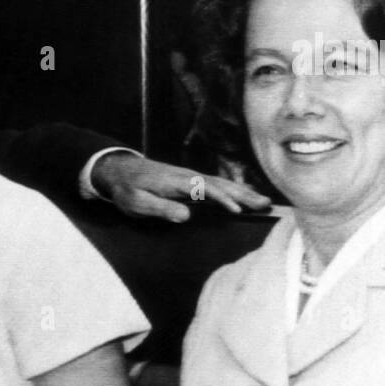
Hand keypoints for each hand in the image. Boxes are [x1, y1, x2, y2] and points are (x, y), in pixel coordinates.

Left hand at [92, 151, 270, 222]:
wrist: (119, 170)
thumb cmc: (127, 188)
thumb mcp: (137, 202)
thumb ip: (160, 208)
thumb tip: (186, 215)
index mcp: (177, 181)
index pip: (204, 189)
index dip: (221, 199)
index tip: (237, 210)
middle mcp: (188, 176)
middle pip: (220, 184)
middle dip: (243, 194)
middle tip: (265, 204)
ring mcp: (191, 177)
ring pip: (221, 183)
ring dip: (243, 192)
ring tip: (264, 201)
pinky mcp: (191, 181)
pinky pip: (216, 185)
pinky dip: (233, 190)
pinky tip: (245, 196)